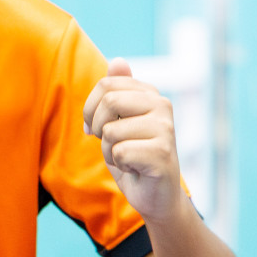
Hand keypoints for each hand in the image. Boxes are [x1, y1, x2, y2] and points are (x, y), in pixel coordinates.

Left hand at [82, 57, 185, 223]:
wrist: (155, 196)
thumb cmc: (133, 157)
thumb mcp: (118, 121)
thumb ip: (117, 90)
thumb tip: (118, 60)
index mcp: (150, 94)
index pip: (106, 84)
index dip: (91, 109)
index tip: (97, 127)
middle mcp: (162, 105)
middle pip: (108, 101)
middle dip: (98, 128)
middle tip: (112, 144)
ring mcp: (165, 128)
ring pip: (111, 130)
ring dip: (109, 150)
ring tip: (127, 158)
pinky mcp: (163, 153)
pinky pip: (120, 152)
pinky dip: (119, 164)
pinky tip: (135, 169)